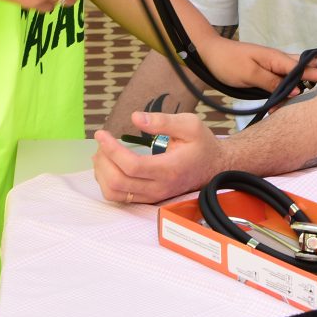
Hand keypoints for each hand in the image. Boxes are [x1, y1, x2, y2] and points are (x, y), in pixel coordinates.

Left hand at [93, 111, 223, 204]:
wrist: (215, 167)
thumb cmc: (202, 144)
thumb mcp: (189, 124)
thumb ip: (162, 121)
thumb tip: (135, 117)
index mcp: (168, 169)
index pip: (131, 166)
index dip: (111, 149)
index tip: (101, 133)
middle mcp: (159, 188)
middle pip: (118, 182)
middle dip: (103, 160)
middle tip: (102, 141)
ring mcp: (153, 196)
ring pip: (115, 193)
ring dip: (102, 173)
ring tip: (102, 152)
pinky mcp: (148, 199)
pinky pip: (119, 197)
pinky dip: (107, 182)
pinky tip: (108, 165)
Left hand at [197, 36, 316, 92]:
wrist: (209, 53)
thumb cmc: (227, 63)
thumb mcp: (248, 75)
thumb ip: (272, 83)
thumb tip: (296, 92)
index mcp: (277, 60)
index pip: (306, 69)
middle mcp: (279, 60)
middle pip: (310, 64)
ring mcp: (275, 64)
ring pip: (302, 68)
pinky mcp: (269, 70)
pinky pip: (291, 74)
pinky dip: (305, 76)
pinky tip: (310, 83)